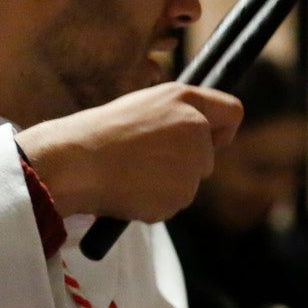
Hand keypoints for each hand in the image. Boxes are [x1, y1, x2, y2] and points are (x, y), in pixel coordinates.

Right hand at [16, 83, 243, 222]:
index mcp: (188, 103)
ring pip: (188, 183)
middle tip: (143, 157)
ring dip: (166, 182)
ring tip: (130, 170)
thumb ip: (182, 113)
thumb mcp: (144, 104)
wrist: (74, 163)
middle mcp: (197, 133)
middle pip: (208, 156)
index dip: (222, 128)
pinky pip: (172, 204)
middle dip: (184, 161)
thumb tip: (207, 134)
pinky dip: (153, 201)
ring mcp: (190, 169)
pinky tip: (128, 188)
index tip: (212, 138)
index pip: (233, 113)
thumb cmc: (102, 132)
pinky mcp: (177, 199)